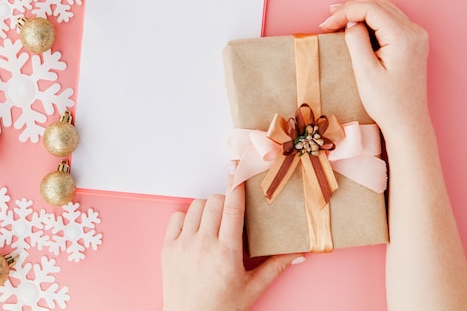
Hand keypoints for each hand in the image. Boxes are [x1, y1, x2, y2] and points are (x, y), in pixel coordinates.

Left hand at [161, 173, 303, 310]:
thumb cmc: (221, 308)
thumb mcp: (253, 288)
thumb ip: (275, 266)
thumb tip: (299, 252)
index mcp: (227, 252)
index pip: (232, 207)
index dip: (236, 185)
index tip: (238, 169)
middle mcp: (203, 245)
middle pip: (214, 201)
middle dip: (224, 201)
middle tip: (230, 215)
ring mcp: (182, 245)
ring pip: (195, 206)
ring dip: (206, 209)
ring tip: (213, 224)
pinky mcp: (167, 248)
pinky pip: (176, 217)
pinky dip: (187, 218)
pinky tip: (195, 230)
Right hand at [319, 0, 429, 135]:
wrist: (407, 122)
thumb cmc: (386, 102)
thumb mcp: (365, 72)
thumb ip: (356, 41)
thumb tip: (350, 23)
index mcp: (404, 37)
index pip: (371, 9)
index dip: (345, 12)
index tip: (326, 25)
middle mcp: (414, 31)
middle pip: (379, 5)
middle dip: (351, 8)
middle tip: (328, 18)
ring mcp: (416, 36)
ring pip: (385, 11)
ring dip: (361, 12)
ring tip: (338, 18)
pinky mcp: (412, 43)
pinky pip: (390, 22)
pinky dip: (371, 21)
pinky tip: (356, 27)